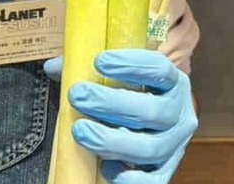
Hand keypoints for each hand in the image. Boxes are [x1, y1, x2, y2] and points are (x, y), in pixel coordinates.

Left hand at [44, 50, 195, 182]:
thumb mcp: (119, 77)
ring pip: (150, 148)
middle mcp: (179, 114)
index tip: (98, 61)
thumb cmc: (133, 95)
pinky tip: (105, 168)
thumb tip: (53, 68)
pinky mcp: (165, 171)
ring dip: (111, 141)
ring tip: (80, 131)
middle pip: (151, 111)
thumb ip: (90, 69)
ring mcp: (175, 145)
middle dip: (110, 104)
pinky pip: (154, 181)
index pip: (158, 69)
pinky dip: (130, 178)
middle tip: (76, 95)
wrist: (155, 127)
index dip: (130, 64)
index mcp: (172, 83)